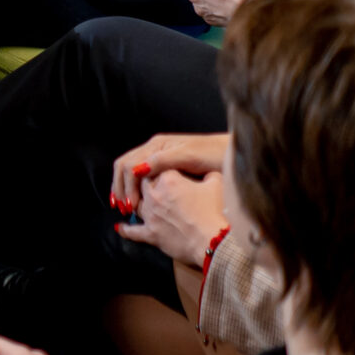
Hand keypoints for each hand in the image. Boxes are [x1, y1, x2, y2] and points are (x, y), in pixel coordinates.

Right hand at [110, 132, 230, 213]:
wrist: (233, 155)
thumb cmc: (214, 154)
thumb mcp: (187, 157)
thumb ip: (161, 161)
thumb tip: (136, 170)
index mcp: (157, 145)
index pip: (129, 164)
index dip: (126, 186)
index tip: (130, 205)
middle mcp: (155, 151)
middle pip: (125, 167)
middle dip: (120, 188)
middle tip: (122, 208)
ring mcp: (159, 159)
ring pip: (131, 173)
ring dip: (125, 190)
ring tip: (126, 208)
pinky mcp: (166, 170)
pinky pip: (142, 178)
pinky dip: (136, 190)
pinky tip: (138, 202)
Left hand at [121, 165, 229, 264]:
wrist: (213, 240)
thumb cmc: (215, 211)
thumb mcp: (216, 184)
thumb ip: (208, 174)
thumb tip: (207, 172)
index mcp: (169, 179)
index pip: (158, 168)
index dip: (161, 169)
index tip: (165, 171)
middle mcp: (155, 194)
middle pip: (143, 184)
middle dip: (146, 183)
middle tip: (150, 185)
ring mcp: (150, 215)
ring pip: (136, 203)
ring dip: (135, 202)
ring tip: (133, 201)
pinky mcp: (150, 234)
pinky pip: (133, 231)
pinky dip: (125, 229)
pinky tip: (119, 226)